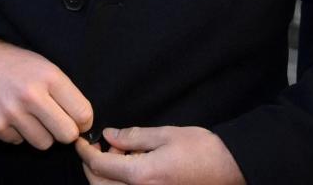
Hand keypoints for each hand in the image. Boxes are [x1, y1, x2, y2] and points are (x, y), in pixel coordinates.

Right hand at [0, 39, 92, 148]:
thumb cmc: (14, 63)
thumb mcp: (44, 66)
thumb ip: (64, 92)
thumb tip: (83, 121)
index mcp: (50, 77)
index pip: (83, 113)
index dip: (84, 121)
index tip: (78, 120)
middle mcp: (32, 95)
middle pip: (67, 135)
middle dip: (65, 132)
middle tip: (56, 122)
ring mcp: (12, 112)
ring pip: (44, 143)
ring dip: (41, 134)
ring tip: (31, 117)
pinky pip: (19, 142)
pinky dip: (18, 134)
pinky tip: (12, 116)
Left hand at [76, 126, 245, 184]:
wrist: (232, 171)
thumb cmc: (203, 151)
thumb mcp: (166, 134)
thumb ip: (133, 137)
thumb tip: (109, 136)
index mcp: (141, 176)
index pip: (99, 167)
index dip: (86, 153)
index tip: (80, 142)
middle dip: (93, 167)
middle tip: (103, 147)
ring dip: (106, 178)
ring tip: (120, 156)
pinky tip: (132, 169)